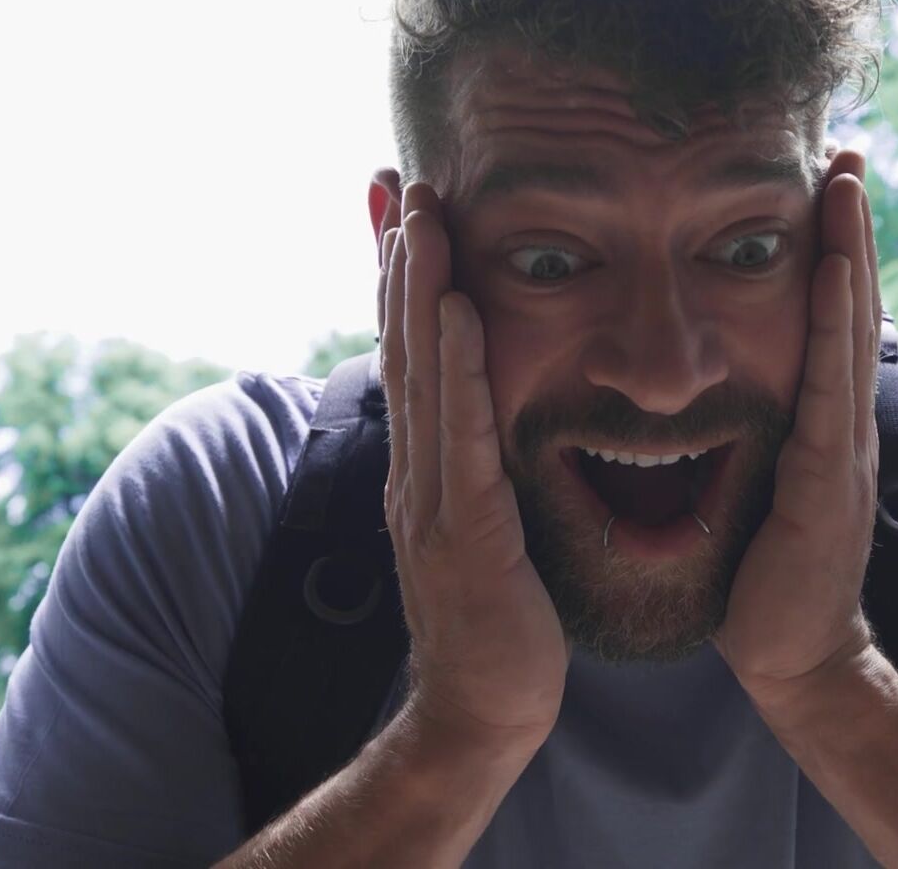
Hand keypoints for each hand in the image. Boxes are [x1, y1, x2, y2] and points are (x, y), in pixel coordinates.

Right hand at [379, 181, 569, 746]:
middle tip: (398, 182)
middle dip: (397, 263)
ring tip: (421, 217)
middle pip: (401, 350)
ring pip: (423, 378)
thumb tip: (484, 418)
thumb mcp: (481, 528)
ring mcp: (429, 501)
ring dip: (419, 292)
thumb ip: (475, 471)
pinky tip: (464, 310)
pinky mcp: (465, 533)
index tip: (403, 209)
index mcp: (423, 469)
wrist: (484, 716)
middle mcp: (413, 473)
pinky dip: (460, 366)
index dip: (401, 282)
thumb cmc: (499, 625)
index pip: (410, 358)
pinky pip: (463, 434)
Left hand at [714, 149, 882, 707]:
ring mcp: (845, 446)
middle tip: (846, 151)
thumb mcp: (756, 484)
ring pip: (848, 329)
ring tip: (846, 182)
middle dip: (850, 228)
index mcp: (820, 421)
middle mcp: (843, 422)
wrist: (789, 657)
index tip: (823, 180)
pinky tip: (833, 267)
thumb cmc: (761, 576)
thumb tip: (714, 387)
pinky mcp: (829, 476)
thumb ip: (752, 434)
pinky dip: (835, 318)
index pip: (826, 317)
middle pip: (849, 305)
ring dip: (850, 250)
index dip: (830, 249)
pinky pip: (831, 382)